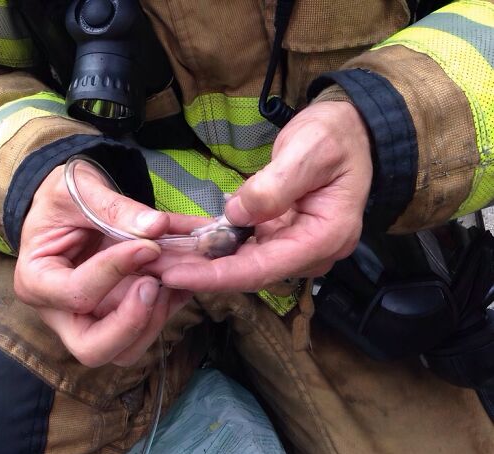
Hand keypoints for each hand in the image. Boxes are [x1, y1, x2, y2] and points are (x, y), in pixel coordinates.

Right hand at [14, 161, 192, 366]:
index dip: (114, 272)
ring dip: (156, 318)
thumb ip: (113, 207)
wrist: (67, 205)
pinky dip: (171, 305)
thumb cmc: (60, 198)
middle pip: (93, 349)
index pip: (76, 294)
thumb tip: (156, 226)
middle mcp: (60, 312)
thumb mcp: (77, 189)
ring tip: (175, 276)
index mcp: (37, 281)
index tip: (147, 245)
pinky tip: (186, 274)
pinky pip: (146, 328)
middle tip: (154, 284)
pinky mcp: (117, 315)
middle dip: (132, 322)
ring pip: (125, 350)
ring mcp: (91, 319)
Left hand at [158, 101, 372, 291]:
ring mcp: (294, 246)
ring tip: (156, 254)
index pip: (262, 268)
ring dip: (200, 259)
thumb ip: (274, 187)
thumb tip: (236, 215)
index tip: (174, 275)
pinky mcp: (279, 236)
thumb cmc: (336, 137)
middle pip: (247, 271)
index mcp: (324, 238)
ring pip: (240, 261)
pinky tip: (179, 237)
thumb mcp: (309, 151)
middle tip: (151, 266)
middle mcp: (309, 252)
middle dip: (199, 271)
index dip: (215, 275)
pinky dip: (211, 242)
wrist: (351, 130)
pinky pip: (241, 245)